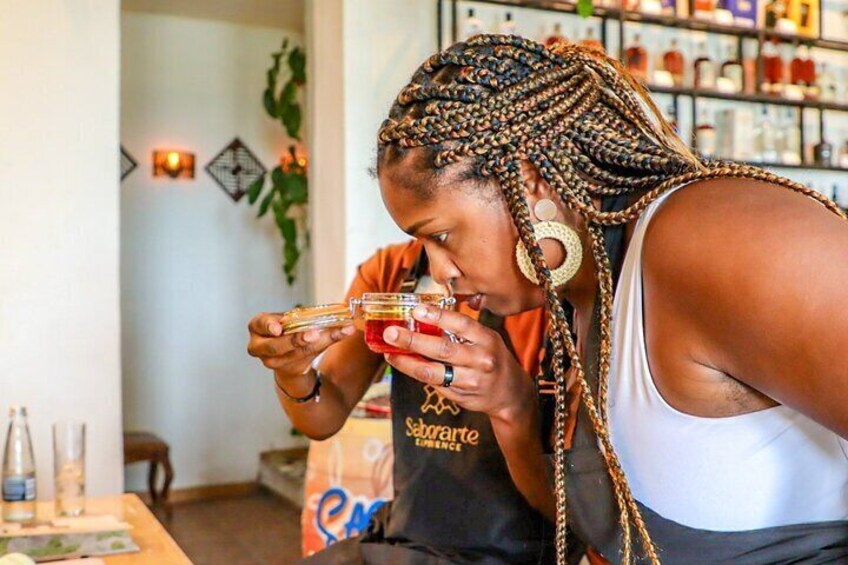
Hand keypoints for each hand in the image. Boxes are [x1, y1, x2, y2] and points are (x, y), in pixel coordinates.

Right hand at [247, 312, 354, 380]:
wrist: (288, 354)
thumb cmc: (288, 330)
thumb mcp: (291, 320)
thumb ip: (309, 317)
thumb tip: (342, 314)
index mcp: (258, 326)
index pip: (260, 324)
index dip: (269, 326)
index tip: (278, 328)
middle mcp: (259, 346)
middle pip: (276, 346)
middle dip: (296, 340)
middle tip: (314, 334)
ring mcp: (271, 362)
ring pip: (294, 354)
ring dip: (316, 344)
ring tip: (332, 334)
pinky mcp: (288, 370)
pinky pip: (306, 359)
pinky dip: (323, 347)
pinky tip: (338, 336)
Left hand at [382, 305, 534, 422]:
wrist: (511, 395)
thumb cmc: (493, 359)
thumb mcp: (486, 339)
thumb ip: (461, 331)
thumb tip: (424, 317)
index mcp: (487, 339)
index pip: (461, 324)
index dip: (438, 316)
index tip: (416, 310)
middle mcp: (480, 360)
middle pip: (442, 349)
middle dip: (413, 340)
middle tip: (391, 333)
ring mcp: (470, 381)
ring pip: (433, 372)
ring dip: (407, 362)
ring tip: (390, 353)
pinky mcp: (460, 396)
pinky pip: (434, 384)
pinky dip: (416, 373)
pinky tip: (403, 364)